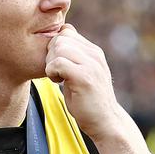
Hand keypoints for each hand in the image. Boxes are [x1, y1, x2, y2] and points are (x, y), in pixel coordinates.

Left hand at [45, 23, 122, 140]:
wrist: (104, 122)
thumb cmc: (87, 101)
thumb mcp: (81, 74)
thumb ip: (72, 59)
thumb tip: (54, 44)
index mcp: (93, 51)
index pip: (67, 31)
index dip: (56, 46)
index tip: (57, 64)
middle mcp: (94, 54)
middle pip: (61, 37)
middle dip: (51, 54)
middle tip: (55, 72)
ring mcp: (91, 65)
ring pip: (59, 47)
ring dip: (51, 63)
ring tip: (57, 77)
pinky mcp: (85, 77)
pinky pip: (59, 63)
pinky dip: (52, 72)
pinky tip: (58, 82)